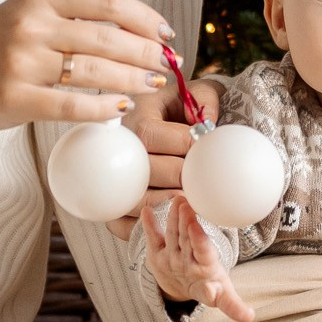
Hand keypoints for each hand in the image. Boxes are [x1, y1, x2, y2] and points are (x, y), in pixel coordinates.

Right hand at [0, 0, 172, 158]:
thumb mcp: (24, 15)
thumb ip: (69, 17)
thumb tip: (134, 31)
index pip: (108, 1)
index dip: (145, 18)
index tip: (166, 34)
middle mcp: (31, 24)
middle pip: (109, 37)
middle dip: (146, 53)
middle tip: (166, 66)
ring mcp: (21, 61)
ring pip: (96, 72)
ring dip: (133, 81)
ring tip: (151, 86)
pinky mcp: (14, 98)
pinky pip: (73, 106)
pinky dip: (104, 109)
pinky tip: (120, 110)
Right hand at [111, 80, 223, 240]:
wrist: (162, 122)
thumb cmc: (181, 109)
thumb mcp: (195, 93)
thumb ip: (206, 99)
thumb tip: (208, 121)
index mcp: (138, 117)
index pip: (154, 134)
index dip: (185, 146)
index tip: (207, 153)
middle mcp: (120, 149)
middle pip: (147, 170)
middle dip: (181, 180)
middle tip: (204, 187)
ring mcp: (114, 179)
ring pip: (136, 200)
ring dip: (168, 206)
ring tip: (193, 206)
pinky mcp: (114, 206)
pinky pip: (123, 224)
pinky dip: (147, 228)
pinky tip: (171, 221)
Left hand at [142, 196, 253, 321]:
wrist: (178, 292)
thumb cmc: (208, 285)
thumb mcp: (222, 295)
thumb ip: (233, 305)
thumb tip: (250, 318)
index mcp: (204, 271)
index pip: (202, 254)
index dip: (199, 241)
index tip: (195, 229)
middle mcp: (185, 264)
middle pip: (186, 240)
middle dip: (186, 222)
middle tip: (186, 203)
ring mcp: (169, 258)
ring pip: (172, 234)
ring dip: (173, 217)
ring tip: (177, 199)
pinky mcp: (156, 253)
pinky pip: (152, 236)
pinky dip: (148, 224)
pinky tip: (145, 211)